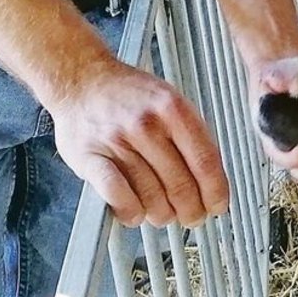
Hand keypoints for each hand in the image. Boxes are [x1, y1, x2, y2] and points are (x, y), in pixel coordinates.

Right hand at [48, 58, 229, 228]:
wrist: (79, 79)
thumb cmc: (126, 94)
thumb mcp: (167, 100)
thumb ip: (189, 135)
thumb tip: (210, 178)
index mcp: (172, 108)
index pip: (205, 160)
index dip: (215, 191)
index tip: (217, 205)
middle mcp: (146, 123)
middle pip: (181, 184)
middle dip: (191, 210)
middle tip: (192, 216)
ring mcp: (118, 141)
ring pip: (152, 197)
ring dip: (161, 214)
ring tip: (161, 212)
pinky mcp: (91, 157)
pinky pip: (119, 197)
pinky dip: (131, 212)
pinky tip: (135, 212)